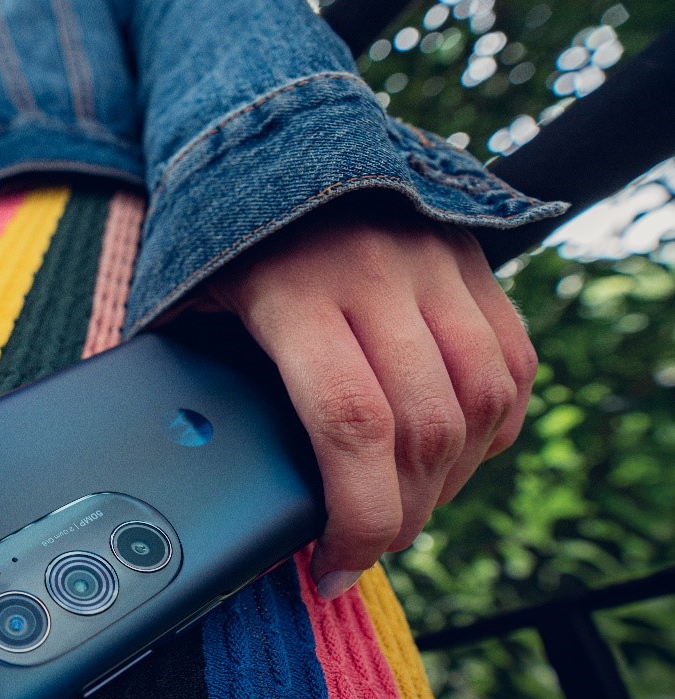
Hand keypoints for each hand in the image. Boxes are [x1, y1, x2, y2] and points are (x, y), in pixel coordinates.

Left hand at [199, 193, 536, 598]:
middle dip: (400, 515)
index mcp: (295, 294)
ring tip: (405, 506)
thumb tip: (194, 479)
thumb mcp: (187, 302)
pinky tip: (452, 455)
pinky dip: (492, 427)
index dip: (357, 519)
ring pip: (482, 403)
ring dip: (451, 479)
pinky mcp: (474, 261)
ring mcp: (437, 265)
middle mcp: (378, 277)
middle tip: (365, 548)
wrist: (276, 129)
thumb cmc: (217, 233)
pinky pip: (512, 365)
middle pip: (425, 430)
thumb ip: (199, 380)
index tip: (333, 568)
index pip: (353, 427)